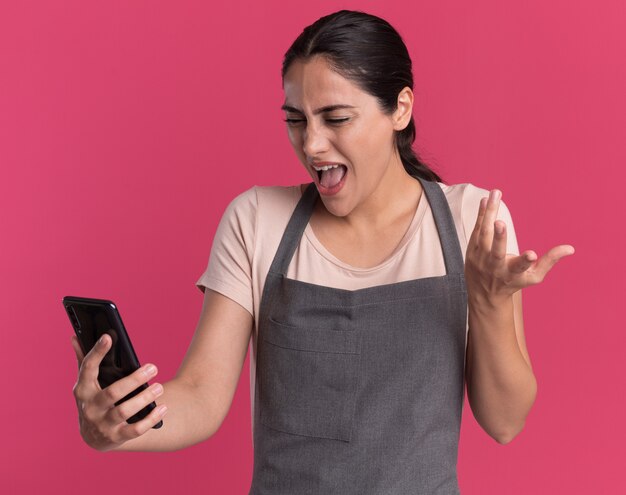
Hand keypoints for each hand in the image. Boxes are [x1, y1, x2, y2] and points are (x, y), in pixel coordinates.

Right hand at [71, 334, 166, 450]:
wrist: (92, 437)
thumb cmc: (94, 400)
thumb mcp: (87, 383)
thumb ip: (84, 361)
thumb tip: (75, 337)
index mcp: (83, 389)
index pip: (88, 368)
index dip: (97, 352)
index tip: (109, 336)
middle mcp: (90, 408)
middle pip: (113, 392)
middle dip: (134, 380)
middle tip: (153, 367)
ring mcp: (102, 424)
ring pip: (124, 411)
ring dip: (144, 398)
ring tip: (159, 387)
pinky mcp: (115, 437)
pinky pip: (135, 430)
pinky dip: (150, 419)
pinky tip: (163, 408)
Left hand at [464, 189, 574, 305]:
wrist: (483, 294)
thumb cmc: (513, 283)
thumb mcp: (533, 277)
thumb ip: (550, 261)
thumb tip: (571, 248)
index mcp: (512, 273)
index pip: (520, 267)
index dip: (526, 261)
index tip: (532, 255)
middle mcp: (494, 266)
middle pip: (496, 251)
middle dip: (499, 238)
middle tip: (500, 223)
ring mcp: (480, 258)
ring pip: (484, 234)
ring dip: (489, 214)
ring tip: (495, 194)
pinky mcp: (471, 250)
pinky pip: (477, 229)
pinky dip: (481, 214)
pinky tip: (486, 199)